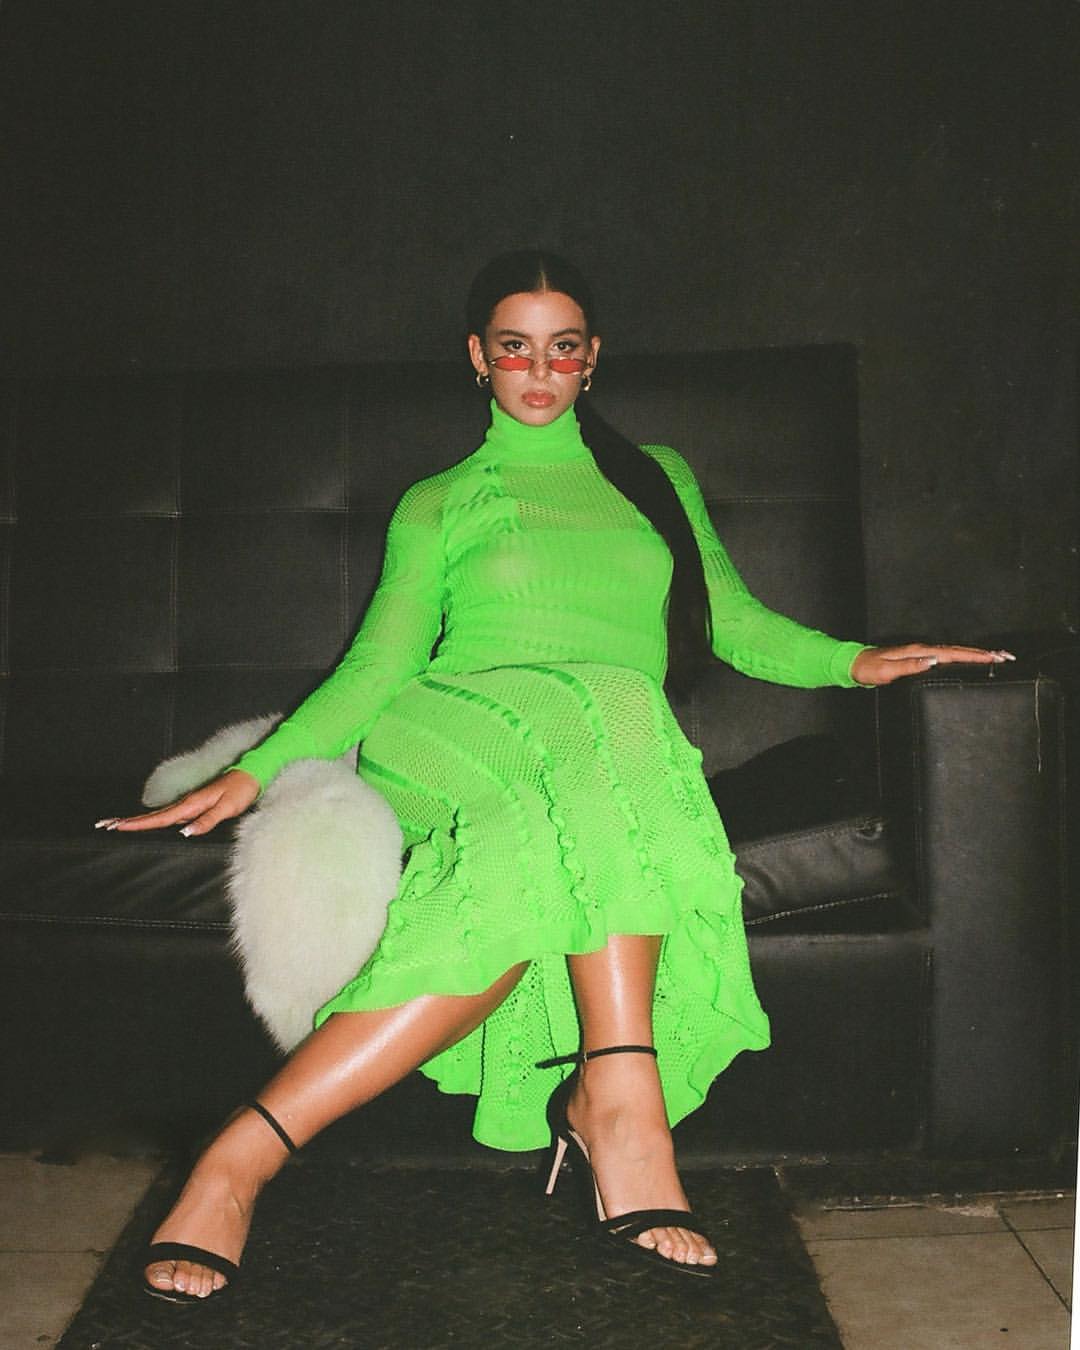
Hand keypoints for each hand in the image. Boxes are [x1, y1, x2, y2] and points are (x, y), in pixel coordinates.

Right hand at [94, 769, 259, 837]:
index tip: (117, 825)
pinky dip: (155, 819)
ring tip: (118, 824)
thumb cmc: (241, 791)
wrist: (252, 775)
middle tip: (105, 824)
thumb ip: (207, 820)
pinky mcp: (195, 805)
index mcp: (191, 804)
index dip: (138, 823)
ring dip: (139, 820)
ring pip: (159, 815)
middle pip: (153, 815)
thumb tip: (185, 832)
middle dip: (129, 821)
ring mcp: (190, 804)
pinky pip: (170, 814)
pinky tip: (149, 823)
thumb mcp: (227, 807)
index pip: (160, 818)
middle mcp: (187, 803)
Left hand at [851, 644, 1015, 687]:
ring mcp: (923, 653)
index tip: (994, 658)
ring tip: (997, 658)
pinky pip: (947, 657)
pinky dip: (962, 658)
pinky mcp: (920, 658)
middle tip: (1006, 657)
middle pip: (959, 651)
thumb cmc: (870, 669)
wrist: (856, 665)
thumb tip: (932, 662)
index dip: (974, 656)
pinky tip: (970, 662)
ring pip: (955, 653)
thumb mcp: (887, 670)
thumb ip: (909, 666)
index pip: (952, 654)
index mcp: (919, 652)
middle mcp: (924, 650)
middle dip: (984, 654)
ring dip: (976, 655)